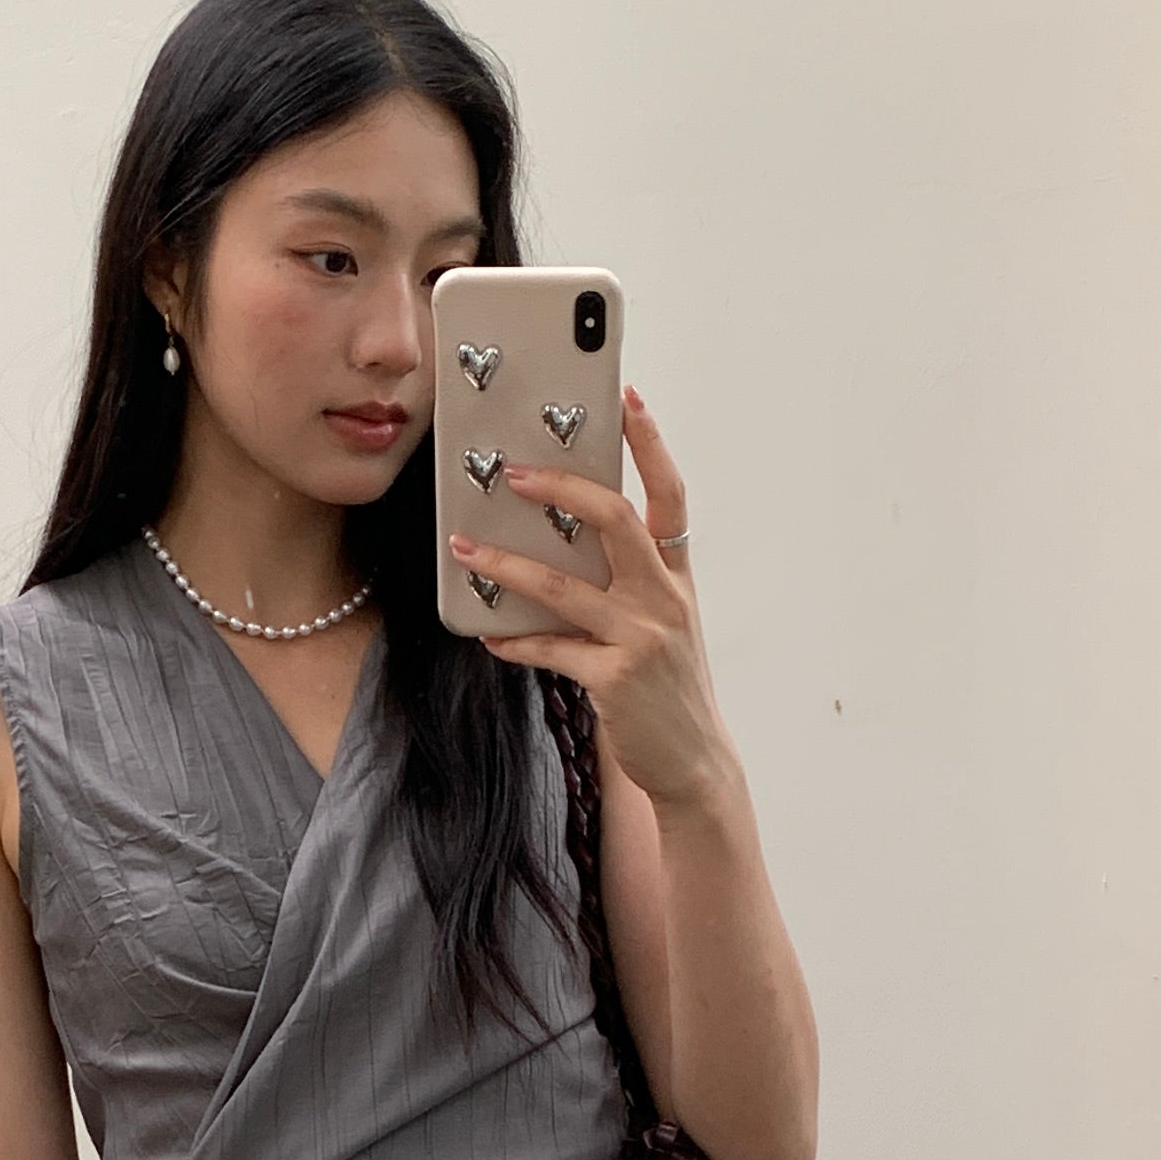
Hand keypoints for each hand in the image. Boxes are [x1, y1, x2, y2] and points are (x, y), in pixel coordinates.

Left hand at [448, 384, 728, 810]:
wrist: (694, 761)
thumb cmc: (668, 688)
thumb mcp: (666, 625)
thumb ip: (629, 584)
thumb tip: (562, 546)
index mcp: (676, 576)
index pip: (669, 495)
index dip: (650, 444)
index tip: (627, 399)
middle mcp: (663, 598)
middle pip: (616, 519)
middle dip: (563, 489)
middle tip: (516, 474)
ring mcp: (641, 637)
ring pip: (563, 585)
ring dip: (507, 566)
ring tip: (466, 552)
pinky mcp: (614, 678)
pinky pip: (550, 649)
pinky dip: (515, 641)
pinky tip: (489, 635)